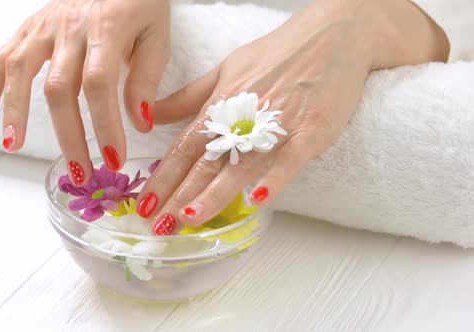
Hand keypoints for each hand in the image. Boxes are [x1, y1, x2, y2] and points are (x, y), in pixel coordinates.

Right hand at [0, 0, 169, 184]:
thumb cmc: (140, 3)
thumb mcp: (157, 35)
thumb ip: (146, 78)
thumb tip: (139, 123)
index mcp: (107, 27)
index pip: (100, 84)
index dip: (105, 124)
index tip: (113, 158)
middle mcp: (70, 26)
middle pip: (59, 86)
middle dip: (68, 134)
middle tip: (79, 171)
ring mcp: (44, 25)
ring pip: (21, 71)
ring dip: (16, 111)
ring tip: (14, 147)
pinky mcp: (29, 28)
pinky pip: (2, 58)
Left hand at [136, 0, 448, 233]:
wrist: (333, 35)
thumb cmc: (277, 53)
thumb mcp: (226, 69)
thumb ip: (189, 96)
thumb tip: (152, 114)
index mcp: (221, 103)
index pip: (185, 147)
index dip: (163, 176)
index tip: (144, 203)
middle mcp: (243, 116)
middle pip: (206, 162)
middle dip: (178, 194)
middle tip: (158, 224)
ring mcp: (277, 124)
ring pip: (240, 164)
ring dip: (214, 194)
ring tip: (190, 218)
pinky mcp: (311, 130)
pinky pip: (290, 158)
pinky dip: (274, 179)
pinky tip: (257, 201)